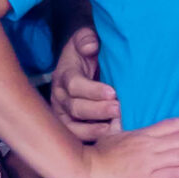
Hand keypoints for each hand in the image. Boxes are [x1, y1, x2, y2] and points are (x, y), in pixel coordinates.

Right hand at [52, 25, 119, 141]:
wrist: (85, 65)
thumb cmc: (90, 53)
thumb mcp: (86, 39)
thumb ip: (87, 39)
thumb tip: (91, 46)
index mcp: (64, 75)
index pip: (74, 84)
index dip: (93, 90)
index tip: (113, 92)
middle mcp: (60, 97)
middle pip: (75, 108)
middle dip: (98, 110)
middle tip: (118, 109)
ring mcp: (63, 114)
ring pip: (74, 126)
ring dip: (94, 129)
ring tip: (114, 126)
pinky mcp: (70, 127)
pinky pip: (77, 137)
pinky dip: (91, 138)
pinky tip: (108, 136)